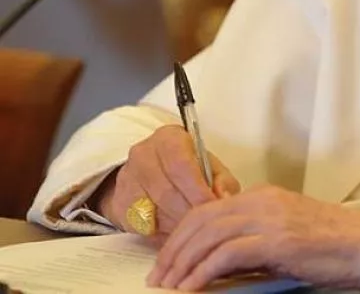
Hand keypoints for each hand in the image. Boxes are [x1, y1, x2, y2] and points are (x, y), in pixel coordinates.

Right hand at [96, 125, 240, 237]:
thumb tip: (224, 199)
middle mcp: (142, 156)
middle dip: (190, 213)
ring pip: (154, 214)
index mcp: (168, 139)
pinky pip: (144, 228)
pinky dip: (165, 236)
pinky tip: (178, 234)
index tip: (214, 207)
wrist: (151, 170)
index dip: (198, 191)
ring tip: (196, 230)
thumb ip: (223, 181)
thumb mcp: (211, 166)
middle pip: (166, 193)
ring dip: (179, 227)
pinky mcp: (119, 206)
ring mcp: (126, 181)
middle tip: (208, 225)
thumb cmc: (189, 168)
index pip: (180, 166)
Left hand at [146, 185, 359, 290]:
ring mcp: (271, 219)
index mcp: (263, 196)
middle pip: (200, 221)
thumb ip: (253, 241)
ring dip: (182, 264)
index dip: (180, 236)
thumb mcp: (287, 235)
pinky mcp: (278, 241)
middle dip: (173, 252)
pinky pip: (226, 254)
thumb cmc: (334, 245)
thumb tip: (217, 264)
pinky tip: (190, 289)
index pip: (207, 210)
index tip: (167, 261)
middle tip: (158, 279)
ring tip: (168, 288)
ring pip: (208, 235)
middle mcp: (263, 201)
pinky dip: (202, 273)